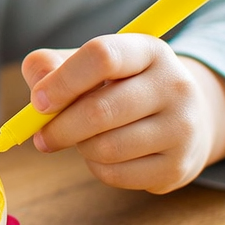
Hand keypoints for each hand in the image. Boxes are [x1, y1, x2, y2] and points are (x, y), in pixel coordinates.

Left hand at [21, 34, 224, 193]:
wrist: (186, 119)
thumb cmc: (122, 87)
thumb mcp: (92, 65)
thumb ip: (53, 66)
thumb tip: (38, 89)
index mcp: (150, 50)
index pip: (102, 56)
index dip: (62, 81)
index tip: (38, 102)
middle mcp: (174, 85)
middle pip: (99, 110)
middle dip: (59, 127)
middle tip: (43, 135)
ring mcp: (181, 127)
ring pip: (105, 147)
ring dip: (80, 147)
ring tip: (84, 139)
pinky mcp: (178, 166)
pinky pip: (116, 174)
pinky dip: (96, 168)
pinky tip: (105, 155)